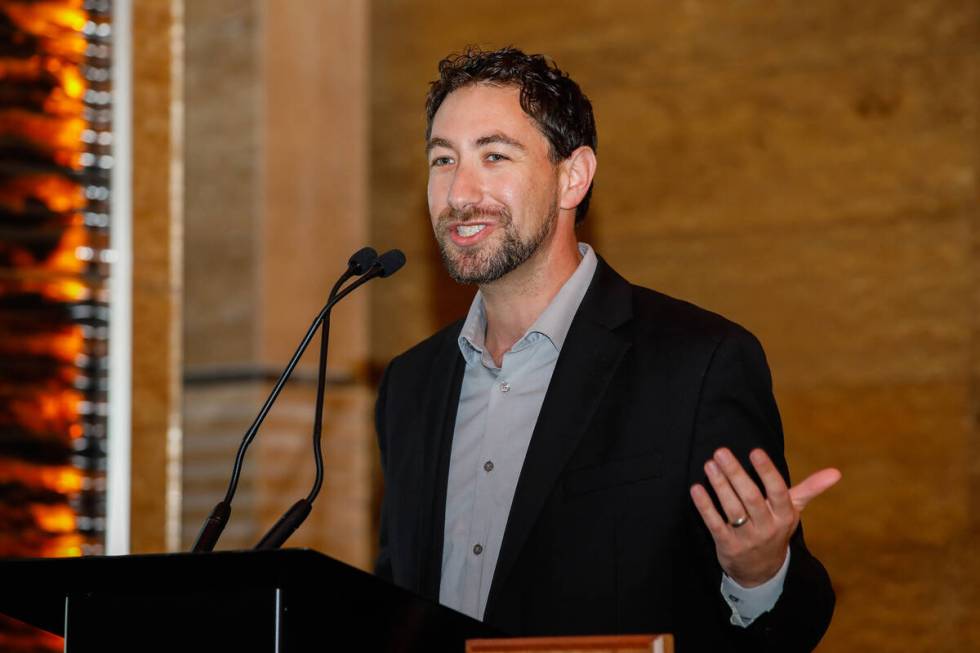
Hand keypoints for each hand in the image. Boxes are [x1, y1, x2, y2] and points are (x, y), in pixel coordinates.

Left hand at [689, 447, 840, 586]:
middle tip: (720, 452)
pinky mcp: (728, 546)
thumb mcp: (793, 512)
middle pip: (751, 498)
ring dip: (719, 486)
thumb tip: (836, 472)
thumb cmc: (776, 529)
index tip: (755, 451)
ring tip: (709, 465)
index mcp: (785, 515)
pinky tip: (696, 489)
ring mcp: (747, 538)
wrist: (763, 572)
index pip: (777, 491)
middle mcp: (768, 527)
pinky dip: (705, 507)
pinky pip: (715, 524)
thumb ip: (810, 489)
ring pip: (733, 509)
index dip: (767, 472)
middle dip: (736, 474)